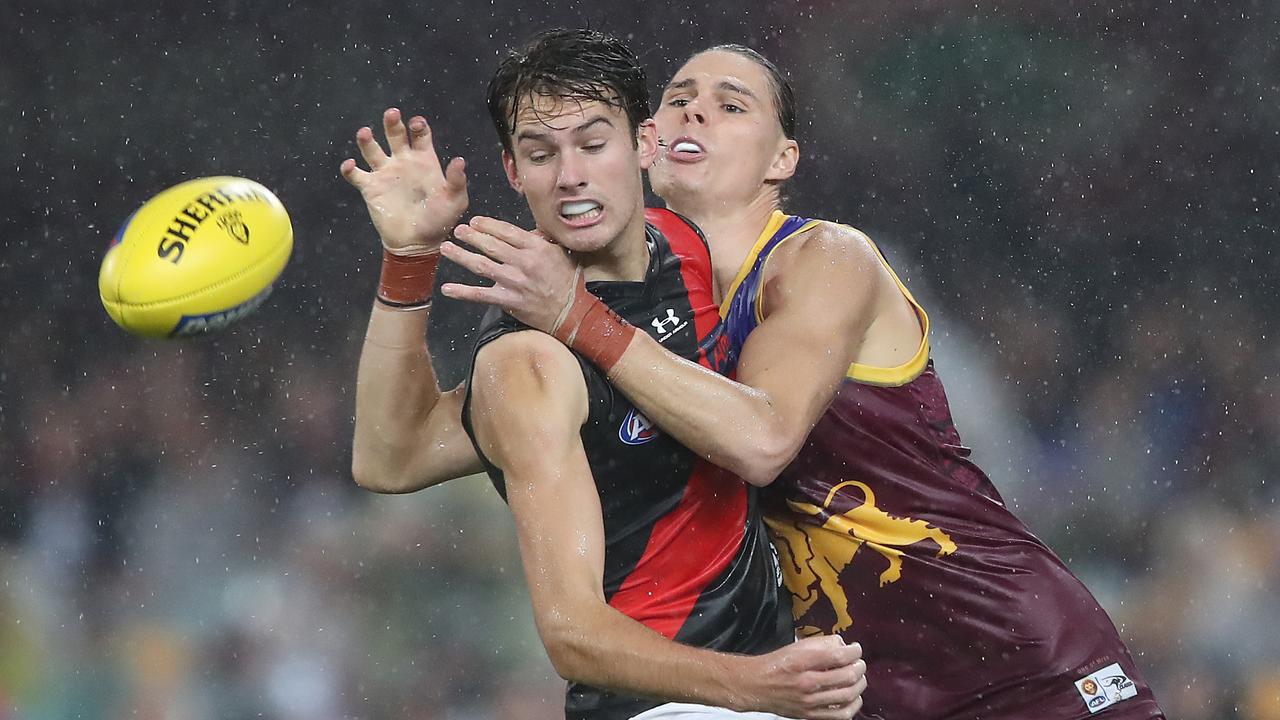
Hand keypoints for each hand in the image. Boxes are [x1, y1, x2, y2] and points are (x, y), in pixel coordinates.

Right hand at [340, 107, 467, 253]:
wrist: (417, 243)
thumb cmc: (439, 221)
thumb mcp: (454, 201)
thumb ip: (457, 181)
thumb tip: (459, 160)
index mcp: (424, 161)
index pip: (420, 135)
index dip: (418, 126)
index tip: (417, 123)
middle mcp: (403, 162)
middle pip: (395, 134)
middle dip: (393, 123)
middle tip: (392, 114)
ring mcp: (385, 174)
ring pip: (372, 149)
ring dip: (366, 140)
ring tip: (365, 133)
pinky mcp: (370, 188)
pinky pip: (356, 175)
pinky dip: (350, 169)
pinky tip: (351, 166)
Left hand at [439, 216, 579, 332]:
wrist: (571, 312)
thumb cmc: (568, 281)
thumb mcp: (561, 253)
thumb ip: (542, 240)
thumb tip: (526, 230)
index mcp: (537, 248)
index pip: (507, 232)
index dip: (488, 225)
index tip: (474, 221)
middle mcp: (524, 263)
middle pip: (491, 245)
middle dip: (471, 236)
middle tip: (458, 230)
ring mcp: (515, 282)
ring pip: (482, 266)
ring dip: (461, 256)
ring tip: (447, 248)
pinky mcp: (508, 301)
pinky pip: (481, 295)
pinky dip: (463, 292)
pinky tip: (447, 288)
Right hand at [743, 635, 866, 719]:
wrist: (756, 685)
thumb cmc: (776, 665)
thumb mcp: (797, 646)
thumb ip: (821, 644)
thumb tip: (844, 646)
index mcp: (802, 661)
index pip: (839, 655)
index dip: (854, 651)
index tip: (856, 649)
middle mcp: (806, 682)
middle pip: (848, 676)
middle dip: (860, 667)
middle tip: (859, 663)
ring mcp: (809, 702)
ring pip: (848, 695)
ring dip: (860, 685)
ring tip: (858, 678)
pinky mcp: (810, 715)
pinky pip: (841, 715)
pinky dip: (853, 705)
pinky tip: (853, 697)